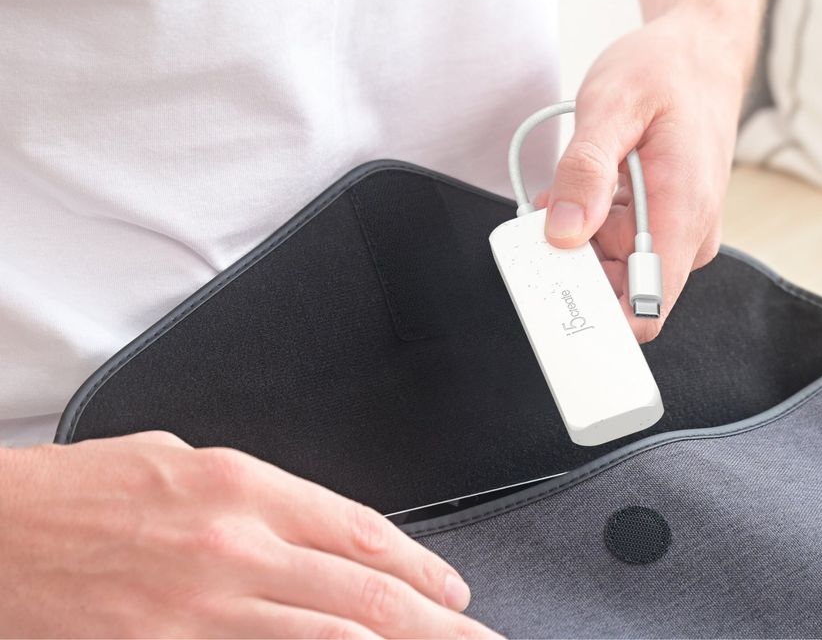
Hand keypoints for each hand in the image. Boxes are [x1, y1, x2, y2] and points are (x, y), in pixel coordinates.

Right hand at [0, 432, 498, 637]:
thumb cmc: (74, 494)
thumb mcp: (178, 463)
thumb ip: (254, 497)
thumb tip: (316, 529)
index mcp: (240, 485)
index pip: (359, 530)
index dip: (419, 564)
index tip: (452, 590)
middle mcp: (233, 545)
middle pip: (363, 591)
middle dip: (435, 623)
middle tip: (483, 638)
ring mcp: (202, 607)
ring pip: (329, 637)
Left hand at [540, 3, 748, 341]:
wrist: (701, 52)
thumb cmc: (665, 71)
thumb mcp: (611, 106)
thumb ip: (585, 170)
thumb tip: (562, 231)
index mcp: (683, 212)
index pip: (645, 310)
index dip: (594, 316)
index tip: (552, 290)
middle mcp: (689, 233)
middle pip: (619, 292)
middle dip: (574, 261)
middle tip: (554, 208)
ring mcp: (680, 232)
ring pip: (613, 268)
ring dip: (580, 236)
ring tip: (578, 183)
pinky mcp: (668, 225)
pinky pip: (620, 246)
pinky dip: (593, 223)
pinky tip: (593, 185)